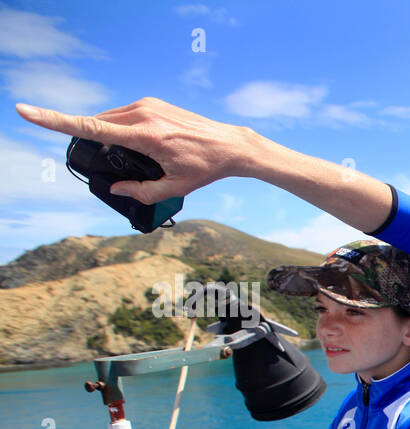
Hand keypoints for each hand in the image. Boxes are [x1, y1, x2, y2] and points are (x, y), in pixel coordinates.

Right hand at [15, 97, 253, 204]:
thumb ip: (142, 193)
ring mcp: (146, 104)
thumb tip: (115, 191)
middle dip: (100, 145)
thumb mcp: (175, 187)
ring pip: (110, 119)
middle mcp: (142, 114)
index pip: (90, 127)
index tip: (26, 111)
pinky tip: (144, 144)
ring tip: (145, 155)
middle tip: (128, 165)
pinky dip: (123, 129)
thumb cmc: (205, 167)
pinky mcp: (151, 102)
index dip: (55, 120)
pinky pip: (123, 114)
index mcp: (145, 135)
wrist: (230, 145)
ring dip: (112, 136)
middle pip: (99, 126)